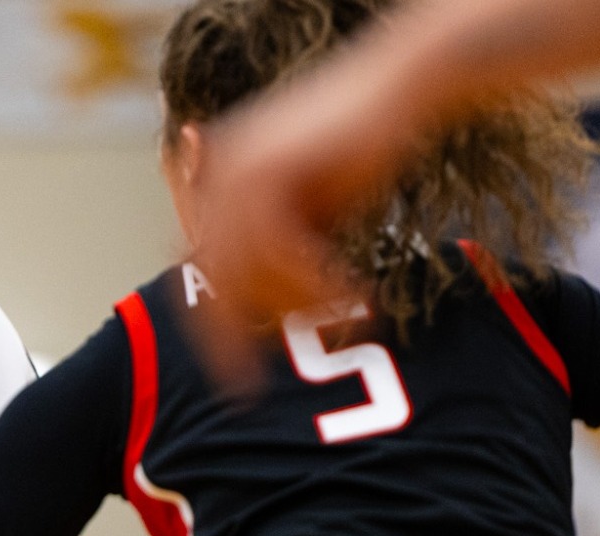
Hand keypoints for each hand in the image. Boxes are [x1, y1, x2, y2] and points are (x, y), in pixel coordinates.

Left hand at [166, 52, 422, 384]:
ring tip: (340, 313)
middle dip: (242, 334)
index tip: (236, 382)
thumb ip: (280, 249)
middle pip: (216, 279)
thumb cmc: (364, 148)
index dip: (213, 331)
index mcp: (217, 180)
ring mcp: (236, 170)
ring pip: (248, 271)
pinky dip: (314, 279)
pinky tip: (348, 290)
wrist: (400, 89)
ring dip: (295, 303)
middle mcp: (216, 173)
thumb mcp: (310, 207)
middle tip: (265, 380)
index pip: (199, 271)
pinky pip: (279, 250)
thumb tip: (266, 314)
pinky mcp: (268, 170)